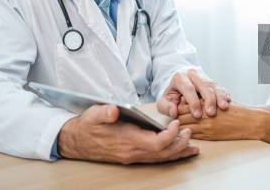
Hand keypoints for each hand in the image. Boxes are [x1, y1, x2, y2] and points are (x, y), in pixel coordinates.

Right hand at [57, 104, 198, 163]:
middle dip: (179, 144)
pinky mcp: (133, 156)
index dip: (169, 135)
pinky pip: (155, 159)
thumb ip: (104, 112)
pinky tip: (179, 152)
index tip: (176, 123)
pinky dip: (169, 155)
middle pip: (162, 153)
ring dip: (177, 152)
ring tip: (193, 147)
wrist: (76, 142)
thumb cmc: (87, 126)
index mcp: (126, 140)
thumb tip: (113, 110)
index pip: (154, 143)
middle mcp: (132, 152)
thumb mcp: (93, 114)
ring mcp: (133, 156)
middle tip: (190, 132)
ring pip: (160, 158)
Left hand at [157, 69, 230, 118]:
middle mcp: (193, 75)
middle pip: (204, 85)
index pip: (188, 88)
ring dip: (220, 97)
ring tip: (223, 107)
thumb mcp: (164, 100)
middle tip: (211, 113)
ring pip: (214, 85)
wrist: (180, 83)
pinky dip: (224, 94)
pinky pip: (220, 87)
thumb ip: (166, 107)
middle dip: (208, 99)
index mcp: (180, 77)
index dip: (193, 102)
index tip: (196, 114)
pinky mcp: (212, 83)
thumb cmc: (172, 95)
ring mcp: (204, 78)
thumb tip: (174, 112)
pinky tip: (228, 102)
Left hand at [177, 101, 264, 140]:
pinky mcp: (209, 135)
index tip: (175, 105)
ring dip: (180, 125)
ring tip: (178, 124)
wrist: (249, 121)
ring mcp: (206, 125)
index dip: (178, 104)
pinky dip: (187, 133)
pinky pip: (192, 135)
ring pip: (184, 126)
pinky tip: (186, 132)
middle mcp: (204, 112)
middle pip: (181, 114)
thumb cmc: (236, 109)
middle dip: (176, 115)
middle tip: (173, 116)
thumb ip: (205, 99)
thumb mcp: (219, 99)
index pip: (184, 102)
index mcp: (206, 100)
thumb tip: (189, 101)